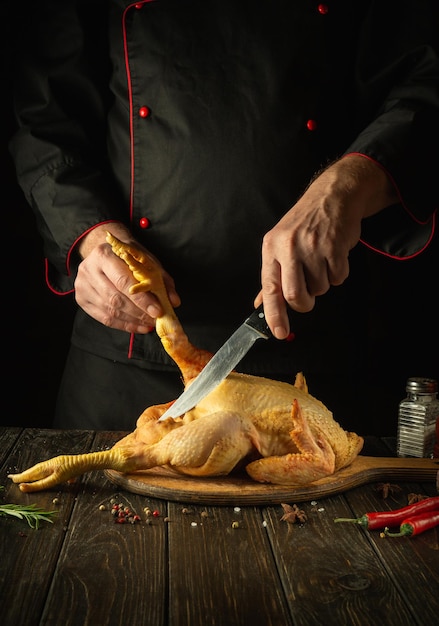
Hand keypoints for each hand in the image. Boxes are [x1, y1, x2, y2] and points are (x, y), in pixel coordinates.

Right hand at [74, 224, 180, 332]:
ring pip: (109, 310)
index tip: (157, 311)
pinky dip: (124, 325)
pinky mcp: (81, 299)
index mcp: (104, 254)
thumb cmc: (128, 256)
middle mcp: (88, 269)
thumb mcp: (146, 260)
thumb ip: (161, 279)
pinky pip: (104, 318)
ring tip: (149, 323)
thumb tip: (174, 301)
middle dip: (138, 313)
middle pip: (115, 298)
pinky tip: (138, 326)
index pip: (123, 281)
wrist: (104, 251)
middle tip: (155, 319)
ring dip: (133, 321)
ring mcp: (82, 285)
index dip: (141, 299)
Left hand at [256, 155, 396, 338]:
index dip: (274, 315)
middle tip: (307, 298)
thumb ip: (272, 277)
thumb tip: (260, 305)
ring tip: (321, 261)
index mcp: (271, 248)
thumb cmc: (304, 223)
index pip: (269, 289)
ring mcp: (312, 247)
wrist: (332, 196)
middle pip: (295, 296)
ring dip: (323, 283)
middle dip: (304, 304)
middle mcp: (289, 247)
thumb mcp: (280, 244)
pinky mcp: (334, 247)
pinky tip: (334, 256)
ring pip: (320, 288)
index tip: (279, 333)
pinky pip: (338, 278)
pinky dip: (338, 273)